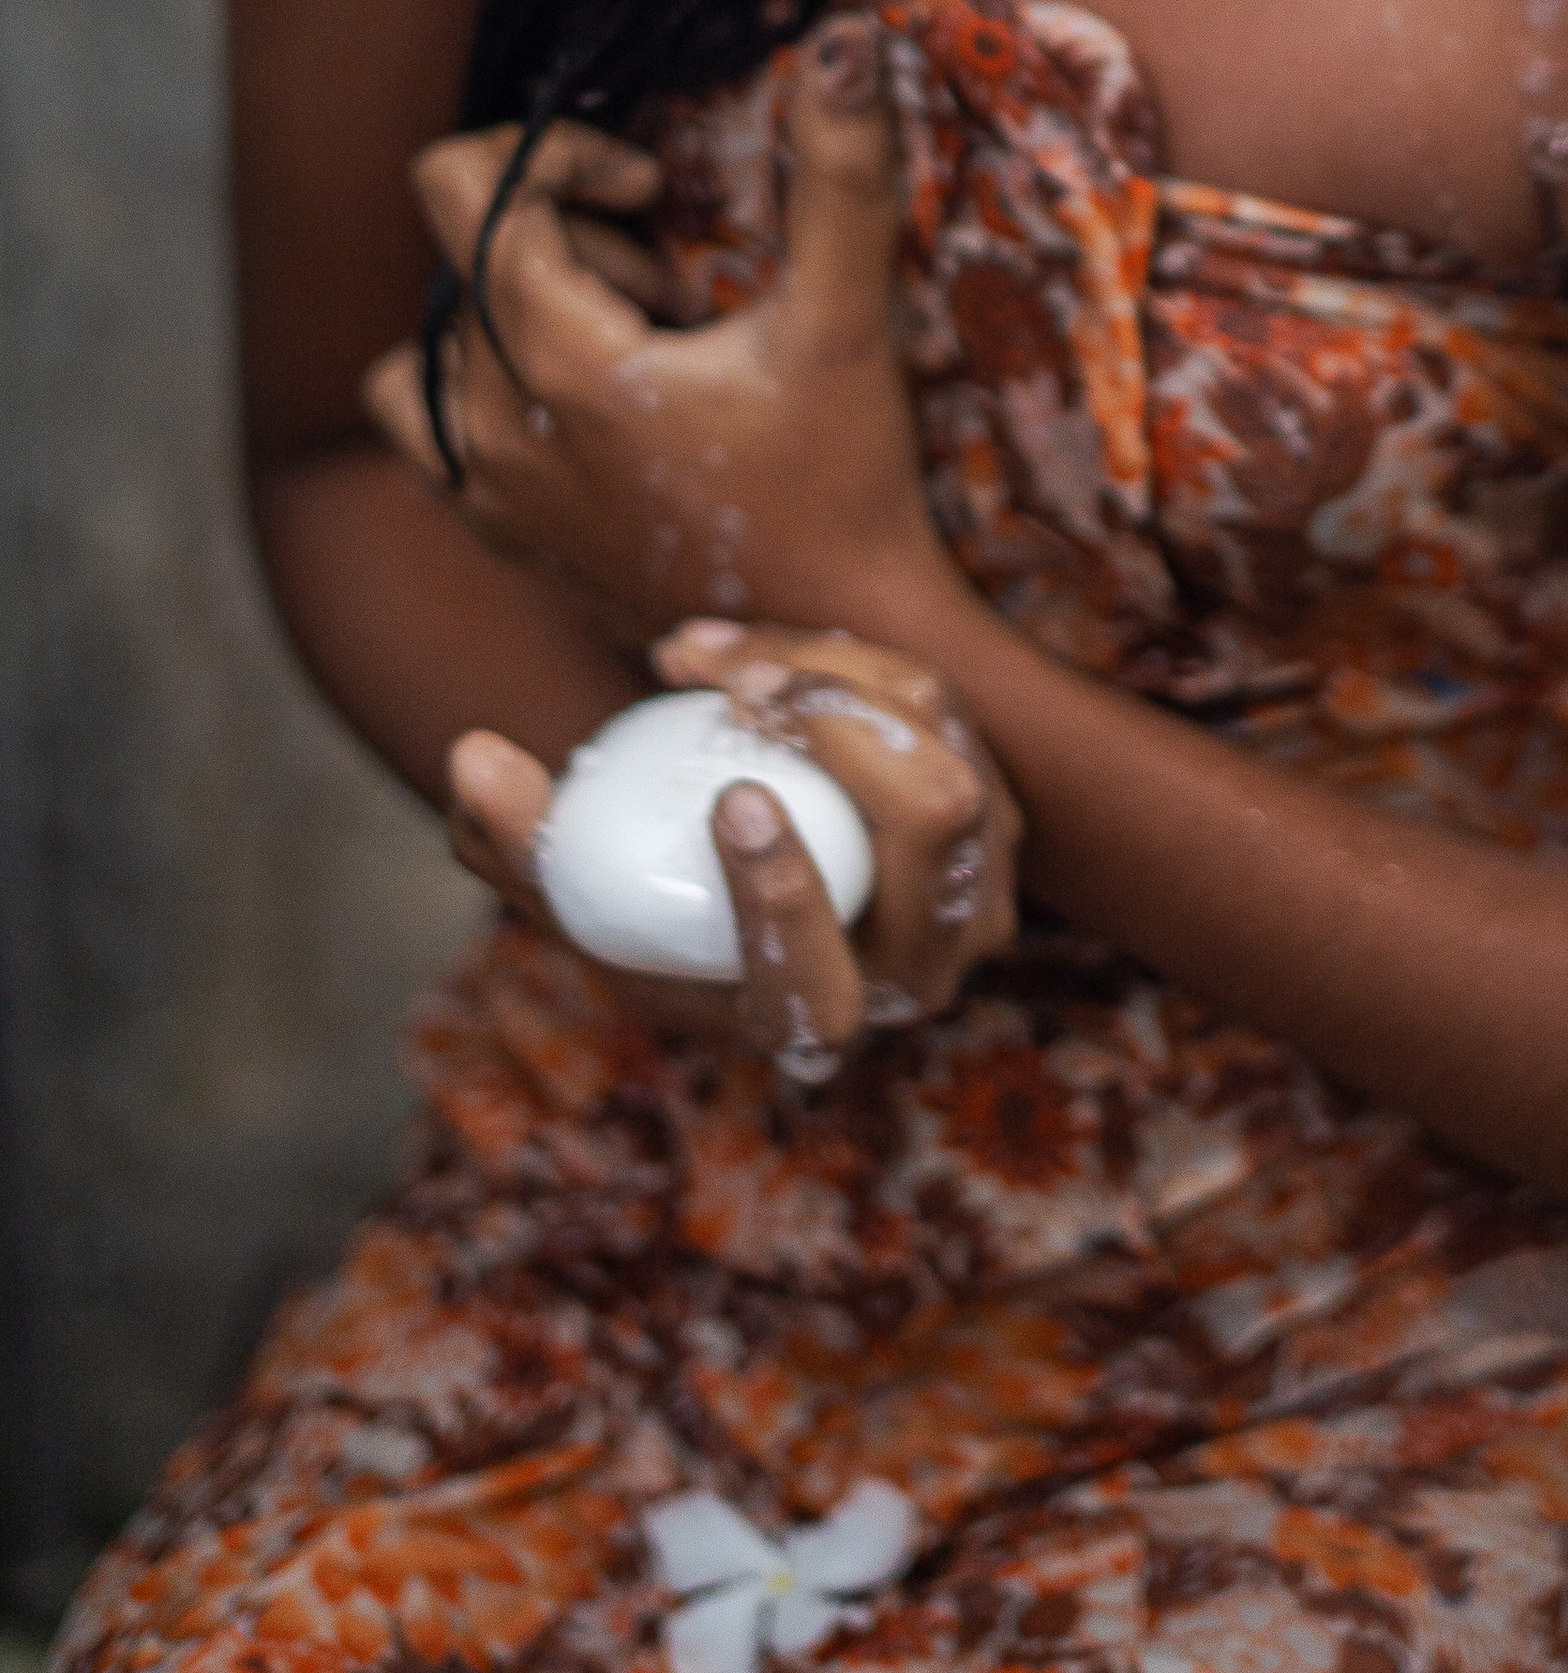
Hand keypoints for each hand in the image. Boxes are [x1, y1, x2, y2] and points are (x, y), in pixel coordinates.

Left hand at [363, 18, 944, 647]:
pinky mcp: (503, 543)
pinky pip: (438, 439)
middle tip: (674, 287)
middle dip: (564, 239)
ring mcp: (486, 498)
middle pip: (461, 266)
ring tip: (621, 347)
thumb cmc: (847, 484)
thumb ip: (843, 173)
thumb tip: (848, 40)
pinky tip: (605, 417)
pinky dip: (499, 400)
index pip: (470, 194)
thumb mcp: (849, 321)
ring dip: (508, 325)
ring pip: (425, 358)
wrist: (841, 648)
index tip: (650, 182)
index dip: (560, 152)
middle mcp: (492, 432)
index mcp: (557, 363)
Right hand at [448, 622, 1018, 1075]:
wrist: (740, 864)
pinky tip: (741, 649)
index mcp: (818, 1022)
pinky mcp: (988, 794)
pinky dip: (840, 659)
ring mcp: (977, 879)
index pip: (821, 986)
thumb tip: (474, 758)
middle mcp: (923, 964)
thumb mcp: (568, 885)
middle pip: (938, 829)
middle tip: (738, 690)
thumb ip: (515, 837)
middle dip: (848, 736)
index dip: (784, 898)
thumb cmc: (643, 894)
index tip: (731, 797)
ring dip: (833, 676)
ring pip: (947, 746)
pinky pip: (934, 704)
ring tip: (712, 660)